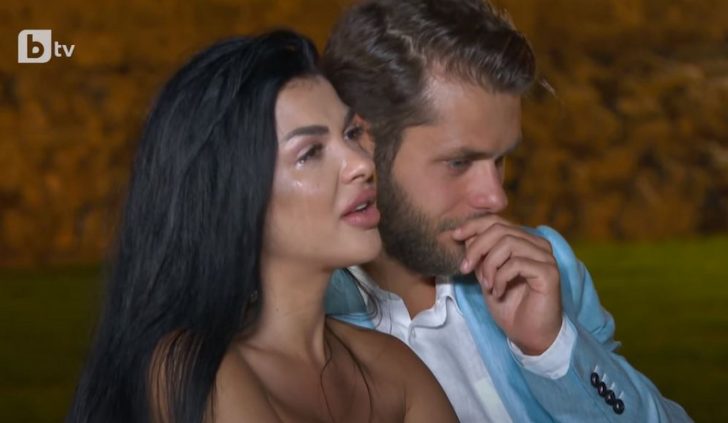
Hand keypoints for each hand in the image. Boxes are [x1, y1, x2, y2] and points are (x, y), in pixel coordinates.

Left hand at [453, 216, 561, 354]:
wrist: (529, 335)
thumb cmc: (509, 305)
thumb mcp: (486, 275)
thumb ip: (480, 255)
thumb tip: (463, 235)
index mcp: (524, 240)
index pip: (497, 221)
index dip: (473, 225)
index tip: (454, 236)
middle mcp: (538, 244)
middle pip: (500, 229)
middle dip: (477, 247)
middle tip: (465, 268)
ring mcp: (545, 257)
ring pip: (508, 244)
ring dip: (489, 266)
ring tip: (486, 285)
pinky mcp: (549, 272)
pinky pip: (516, 263)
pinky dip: (500, 278)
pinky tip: (498, 292)